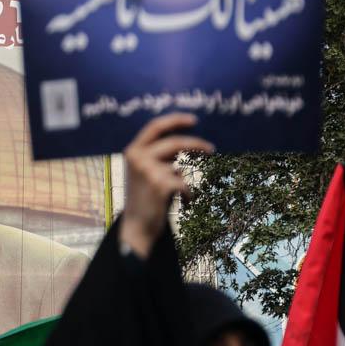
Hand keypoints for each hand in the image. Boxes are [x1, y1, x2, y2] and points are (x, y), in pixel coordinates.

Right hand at [119, 113, 213, 258]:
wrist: (137, 226)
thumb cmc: (145, 197)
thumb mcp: (145, 171)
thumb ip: (160, 156)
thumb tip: (187, 142)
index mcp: (133, 150)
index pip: (155, 126)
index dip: (175, 120)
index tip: (194, 119)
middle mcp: (138, 158)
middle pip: (175, 142)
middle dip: (196, 144)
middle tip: (212, 149)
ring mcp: (148, 171)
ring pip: (180, 169)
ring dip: (185, 183)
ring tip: (184, 195)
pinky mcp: (159, 186)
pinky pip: (184, 184)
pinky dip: (189, 195)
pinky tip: (185, 204)